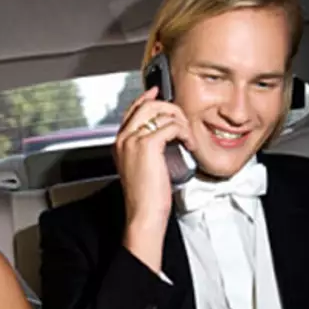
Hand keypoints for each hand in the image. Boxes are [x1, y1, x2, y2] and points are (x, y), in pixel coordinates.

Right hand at [115, 87, 195, 272]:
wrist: (144, 213)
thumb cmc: (146, 196)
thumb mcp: (143, 167)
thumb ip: (146, 148)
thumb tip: (162, 133)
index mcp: (120, 142)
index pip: (134, 109)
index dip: (149, 99)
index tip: (160, 94)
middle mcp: (123, 138)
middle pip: (147, 105)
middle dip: (170, 108)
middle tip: (183, 120)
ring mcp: (133, 140)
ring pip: (161, 113)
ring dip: (181, 121)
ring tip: (188, 135)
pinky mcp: (147, 145)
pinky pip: (171, 126)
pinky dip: (184, 132)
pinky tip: (189, 143)